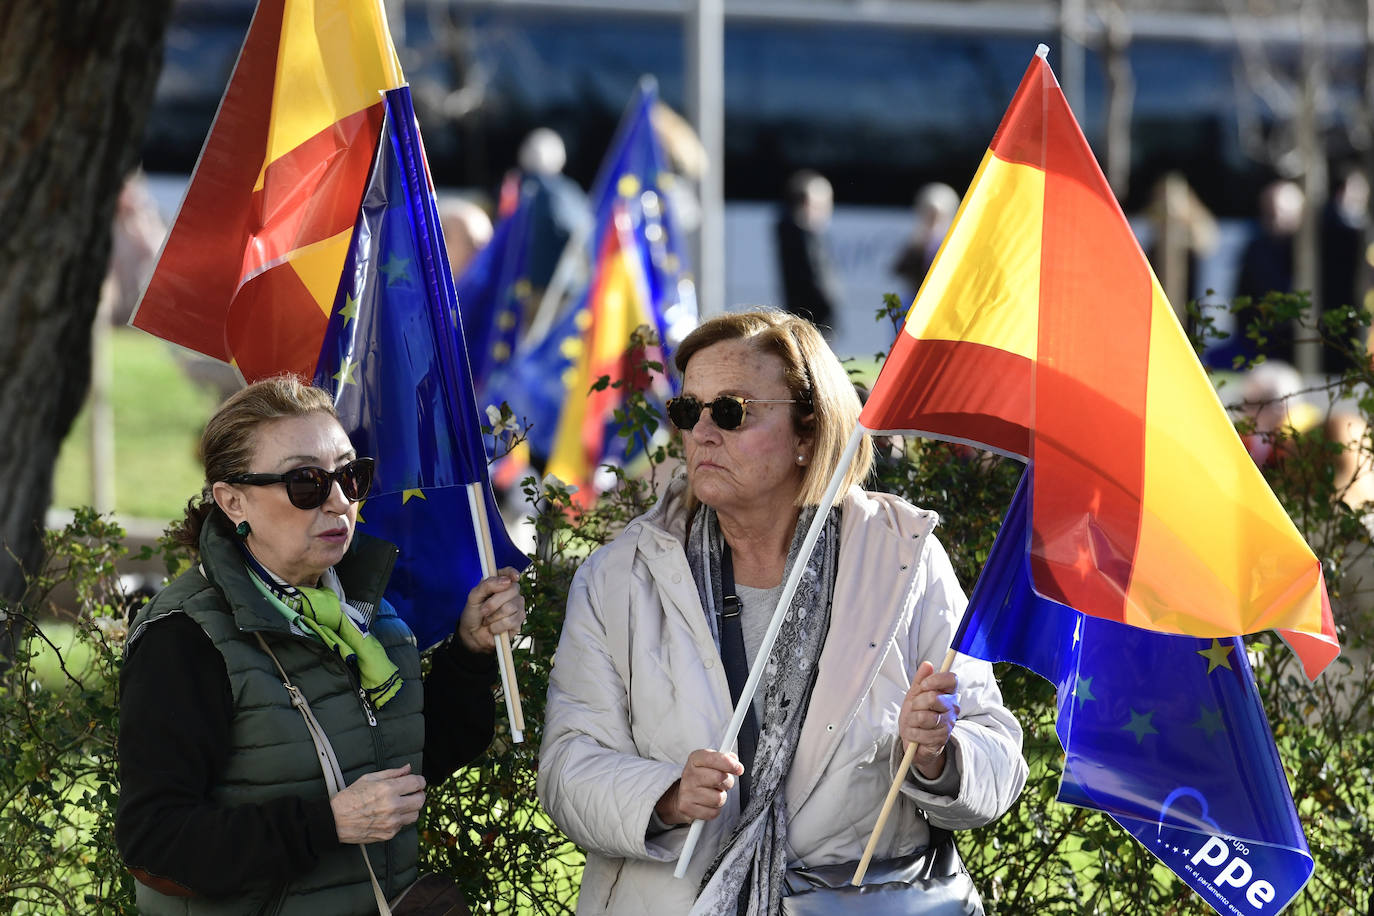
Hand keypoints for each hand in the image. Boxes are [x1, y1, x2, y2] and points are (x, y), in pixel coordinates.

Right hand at [330, 764, 425, 843]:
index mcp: (388, 789)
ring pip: (415, 814)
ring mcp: (391, 822)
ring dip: (412, 808)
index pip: (417, 783)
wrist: (335, 820)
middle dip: (418, 794)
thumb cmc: (350, 798)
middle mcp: (392, 806)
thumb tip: (408, 768)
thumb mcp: (369, 778)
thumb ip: (392, 773)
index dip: (419, 781)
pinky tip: (390, 815)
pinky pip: (403, 825)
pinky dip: (400, 819)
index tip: (417, 781)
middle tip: (411, 792)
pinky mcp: (389, 834)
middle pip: (420, 800)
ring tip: (401, 804)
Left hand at [457, 568, 525, 652]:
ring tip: (488, 620)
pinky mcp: (519, 622)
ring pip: (510, 607)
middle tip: (483, 610)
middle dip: (493, 602)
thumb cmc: (473, 612)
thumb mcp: (474, 597)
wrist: (472, 634)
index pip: (510, 573)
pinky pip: (510, 621)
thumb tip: (507, 581)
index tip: (513, 577)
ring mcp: (518, 607)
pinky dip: (497, 626)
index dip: (512, 573)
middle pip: (512, 590)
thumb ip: (487, 585)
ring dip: (493, 616)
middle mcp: (512, 593)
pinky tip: (494, 628)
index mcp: (500, 582)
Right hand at [654, 749, 744, 824]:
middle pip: (718, 778)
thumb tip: (734, 760)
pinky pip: (713, 812)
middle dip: (727, 782)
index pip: (714, 758)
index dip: (730, 764)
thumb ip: (725, 759)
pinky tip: (708, 804)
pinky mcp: (687, 808)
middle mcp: (689, 774)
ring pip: (718, 798)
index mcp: (695, 759)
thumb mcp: (711, 763)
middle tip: (723, 783)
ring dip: (721, 797)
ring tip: (714, 793)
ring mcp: (686, 792)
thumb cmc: (703, 777)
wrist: (684, 794)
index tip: (739, 769)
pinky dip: (715, 810)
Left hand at [899, 660, 959, 779]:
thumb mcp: (915, 694)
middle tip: (914, 709)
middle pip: (933, 697)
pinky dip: (912, 733)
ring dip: (911, 720)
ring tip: (913, 723)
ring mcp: (948, 724)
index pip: (951, 679)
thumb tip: (927, 664)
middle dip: (916, 703)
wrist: (915, 740)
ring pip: (924, 716)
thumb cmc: (916, 714)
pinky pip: (921, 733)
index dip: (936, 680)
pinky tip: (914, 734)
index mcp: (948, 694)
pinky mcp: (942, 739)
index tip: (924, 686)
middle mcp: (952, 707)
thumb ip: (921, 680)